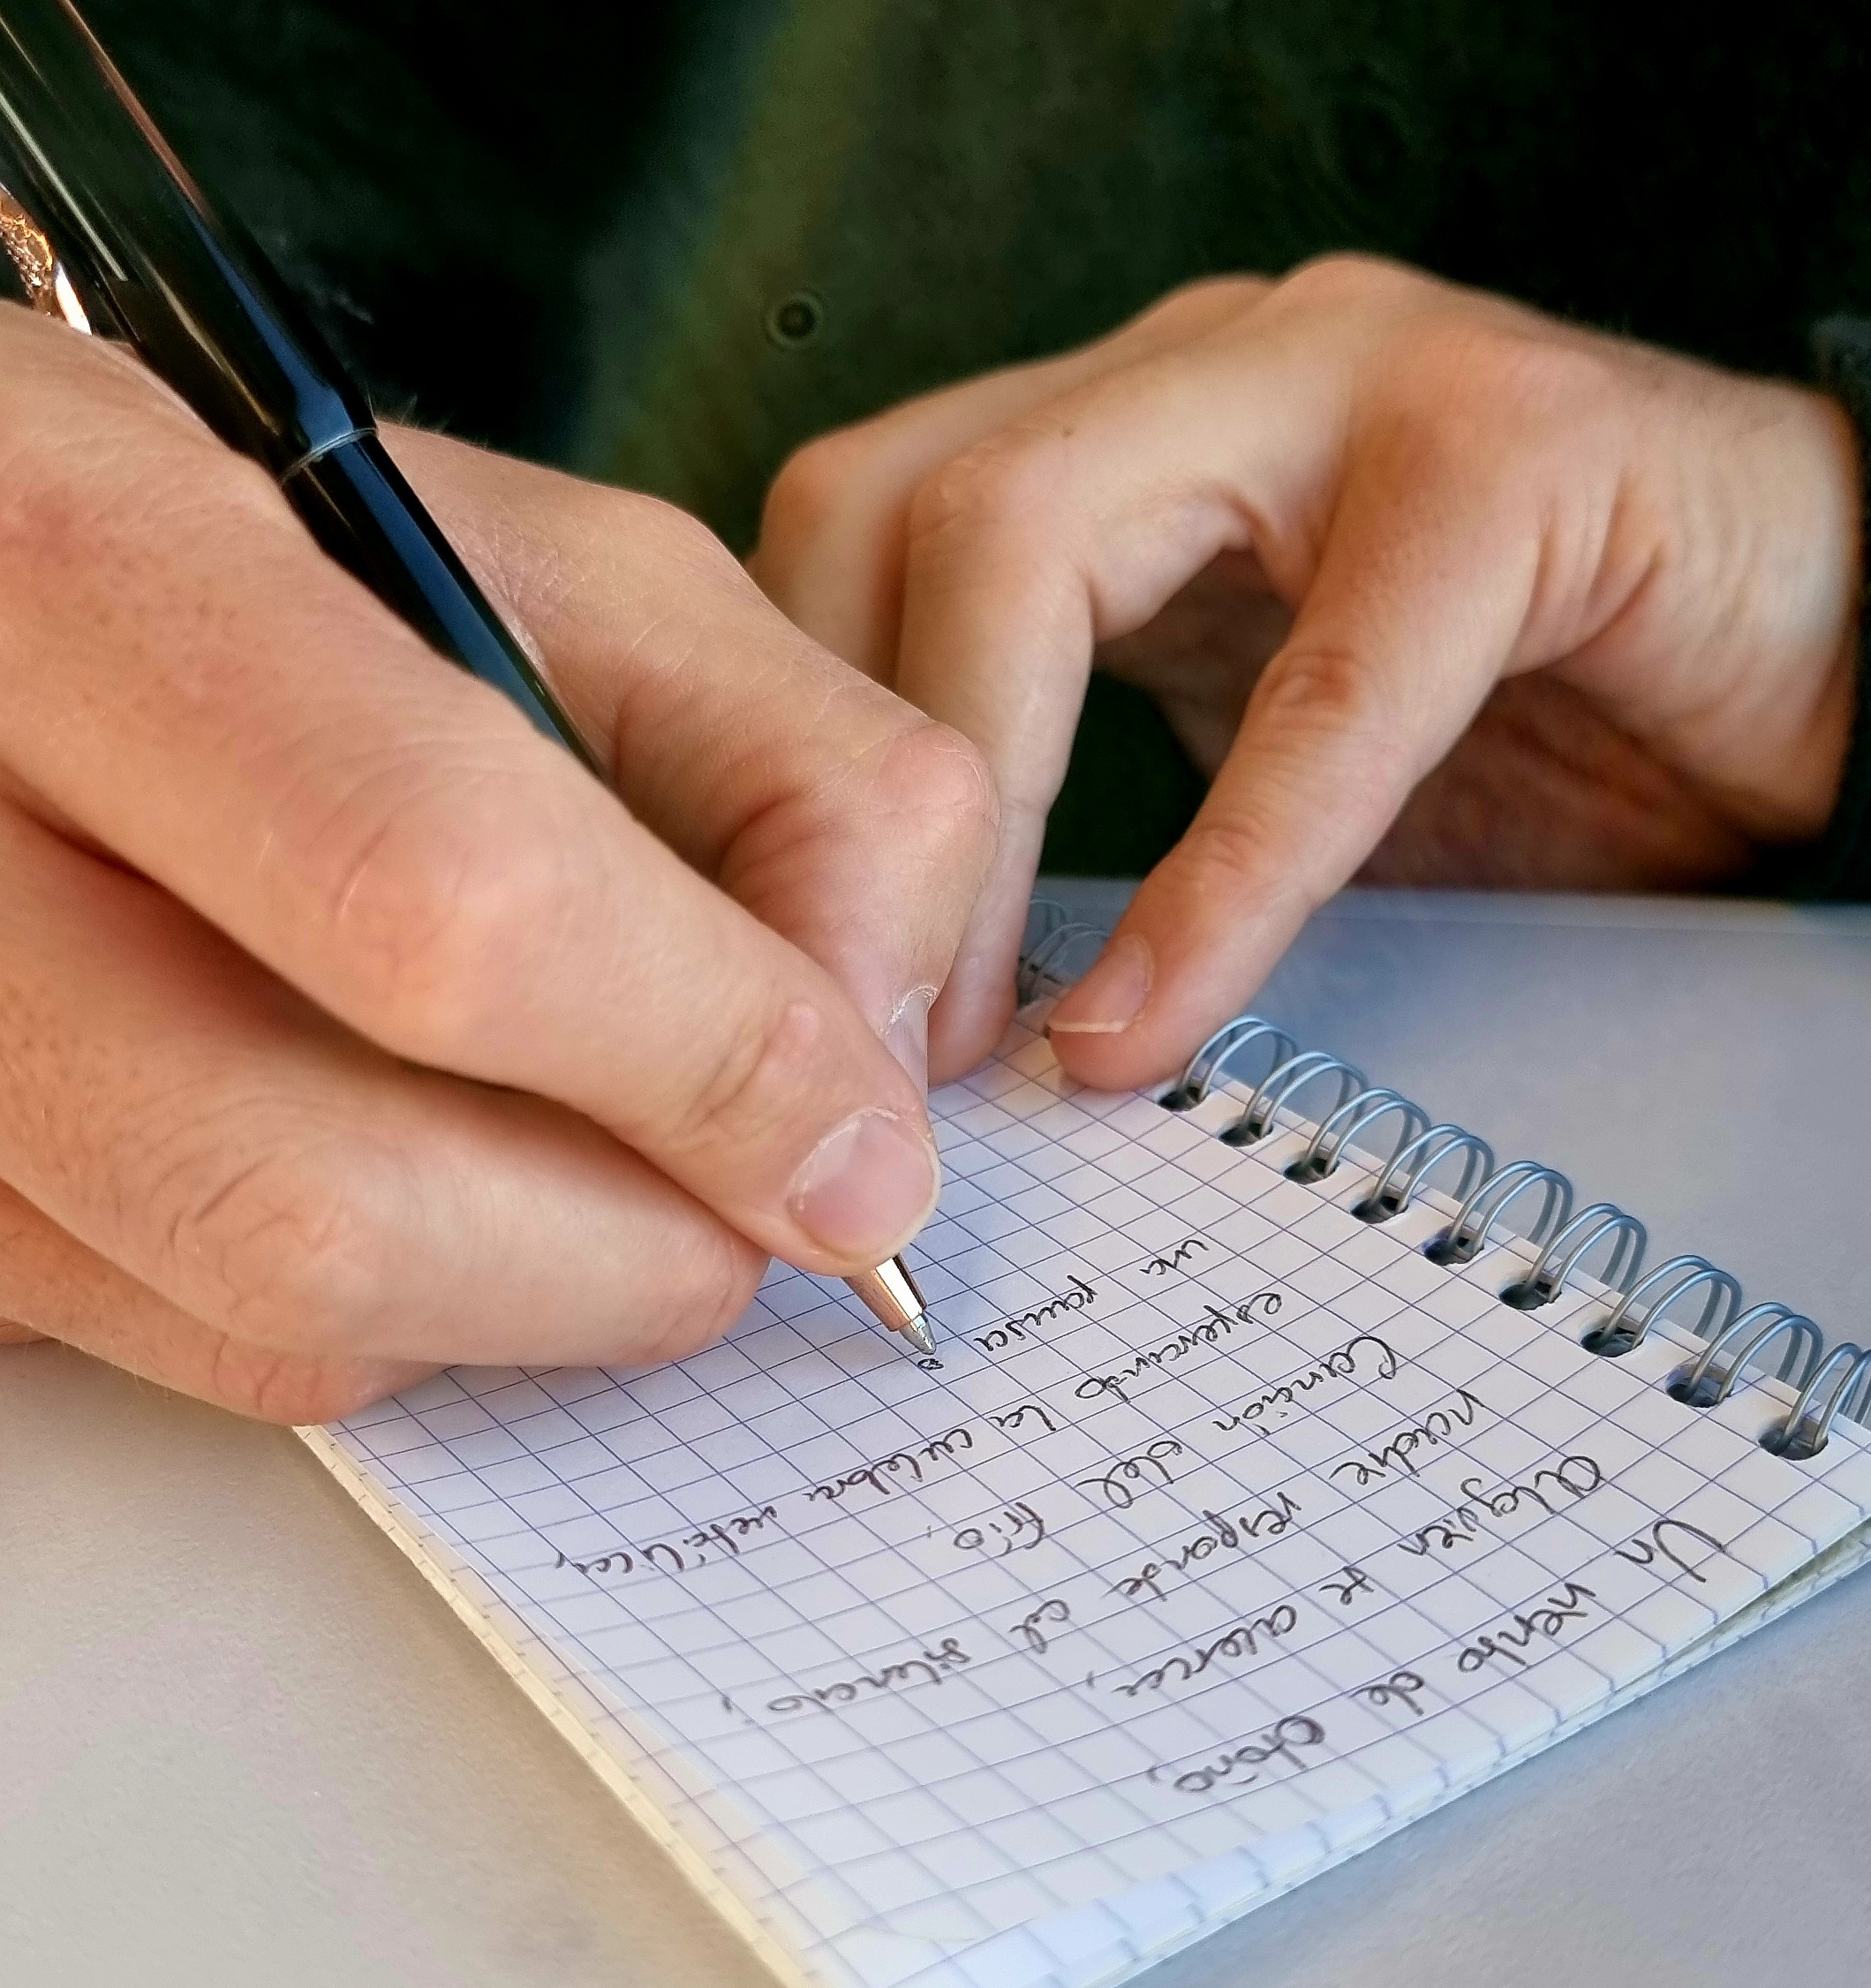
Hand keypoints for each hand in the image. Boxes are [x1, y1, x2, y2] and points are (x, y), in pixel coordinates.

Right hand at [0, 305, 991, 1419]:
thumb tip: (884, 1063)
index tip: (862, 1155)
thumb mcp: (604, 586)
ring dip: (535, 1295)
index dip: (706, 1060)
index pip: (444, 900)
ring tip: (607, 1158)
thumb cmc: (317, 568)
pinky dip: (399, 1303)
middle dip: (634, 1253)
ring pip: (272, 1321)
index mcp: (105, 582)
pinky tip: (439, 1161)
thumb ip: (807, 781)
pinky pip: (205, 1353)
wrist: (19, 622)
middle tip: (757, 1204)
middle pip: (329, 1204)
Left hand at [753, 256, 1859, 1087]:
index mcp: (1110, 434)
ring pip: (1034, 536)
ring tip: (977, 1035)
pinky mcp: (1514, 461)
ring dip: (970, 813)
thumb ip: (1094, 823)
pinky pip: (1320, 686)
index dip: (780, 767)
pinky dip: (1223, 877)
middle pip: (886, 512)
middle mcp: (1193, 372)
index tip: (792, 991)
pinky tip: (1152, 1015)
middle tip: (853, 1033)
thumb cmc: (1520, 732)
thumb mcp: (1246, 766)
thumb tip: (915, 1002)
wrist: (1810, 659)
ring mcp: (1345, 381)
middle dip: (837, 795)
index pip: (843, 541)